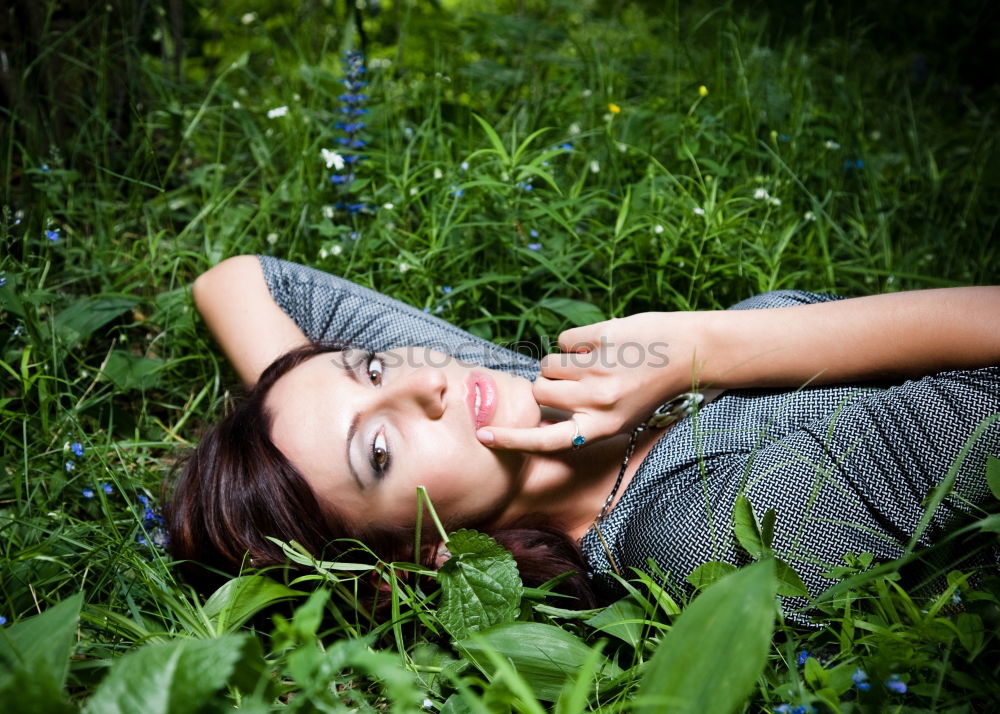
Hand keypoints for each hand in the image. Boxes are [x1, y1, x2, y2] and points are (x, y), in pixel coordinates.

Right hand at [477, 311, 709, 451]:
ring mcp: (598, 367)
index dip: (512, 439)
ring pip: (547, 365)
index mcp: (602, 427)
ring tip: (590, 362)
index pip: (546, 440)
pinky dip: (576, 340)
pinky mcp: (601, 337)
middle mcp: (597, 400)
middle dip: (547, 386)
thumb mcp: (623, 417)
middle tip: (573, 382)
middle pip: (540, 392)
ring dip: (559, 363)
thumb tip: (543, 407)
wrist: (690, 352)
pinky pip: (564, 339)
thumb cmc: (653, 388)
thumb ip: (586, 418)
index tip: (484, 435)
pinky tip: (603, 344)